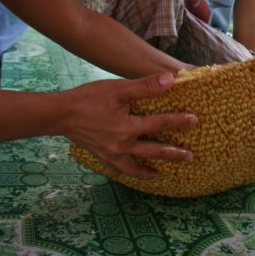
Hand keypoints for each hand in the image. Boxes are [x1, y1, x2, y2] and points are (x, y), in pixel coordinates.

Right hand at [64, 72, 197, 178]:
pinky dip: (125, 173)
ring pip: (135, 168)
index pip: (160, 124)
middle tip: (190, 156)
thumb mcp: (118, 88)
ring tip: (161, 175)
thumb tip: (171, 80)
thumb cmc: (89, 98)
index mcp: (129, 128)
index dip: (179, 121)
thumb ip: (145, 86)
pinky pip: (116, 170)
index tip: (194, 120)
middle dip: (173, 154)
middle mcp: (122, 145)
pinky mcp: (100, 156)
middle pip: (154, 152)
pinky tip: (129, 174)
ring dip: (149, 172)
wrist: (59, 114)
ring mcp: (111, 154)